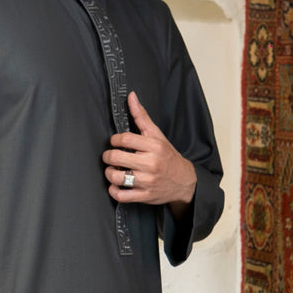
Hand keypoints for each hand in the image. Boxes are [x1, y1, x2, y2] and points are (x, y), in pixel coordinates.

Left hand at [102, 90, 196, 208]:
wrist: (184, 181)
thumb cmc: (168, 156)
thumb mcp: (157, 135)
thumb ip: (141, 116)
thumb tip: (131, 96)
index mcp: (153, 146)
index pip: (124, 139)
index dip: (114, 140)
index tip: (115, 142)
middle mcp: (150, 164)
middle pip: (116, 158)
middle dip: (108, 156)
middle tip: (111, 156)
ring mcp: (147, 181)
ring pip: (116, 177)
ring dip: (110, 173)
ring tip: (113, 170)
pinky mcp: (144, 196)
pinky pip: (121, 196)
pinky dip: (114, 191)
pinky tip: (116, 185)